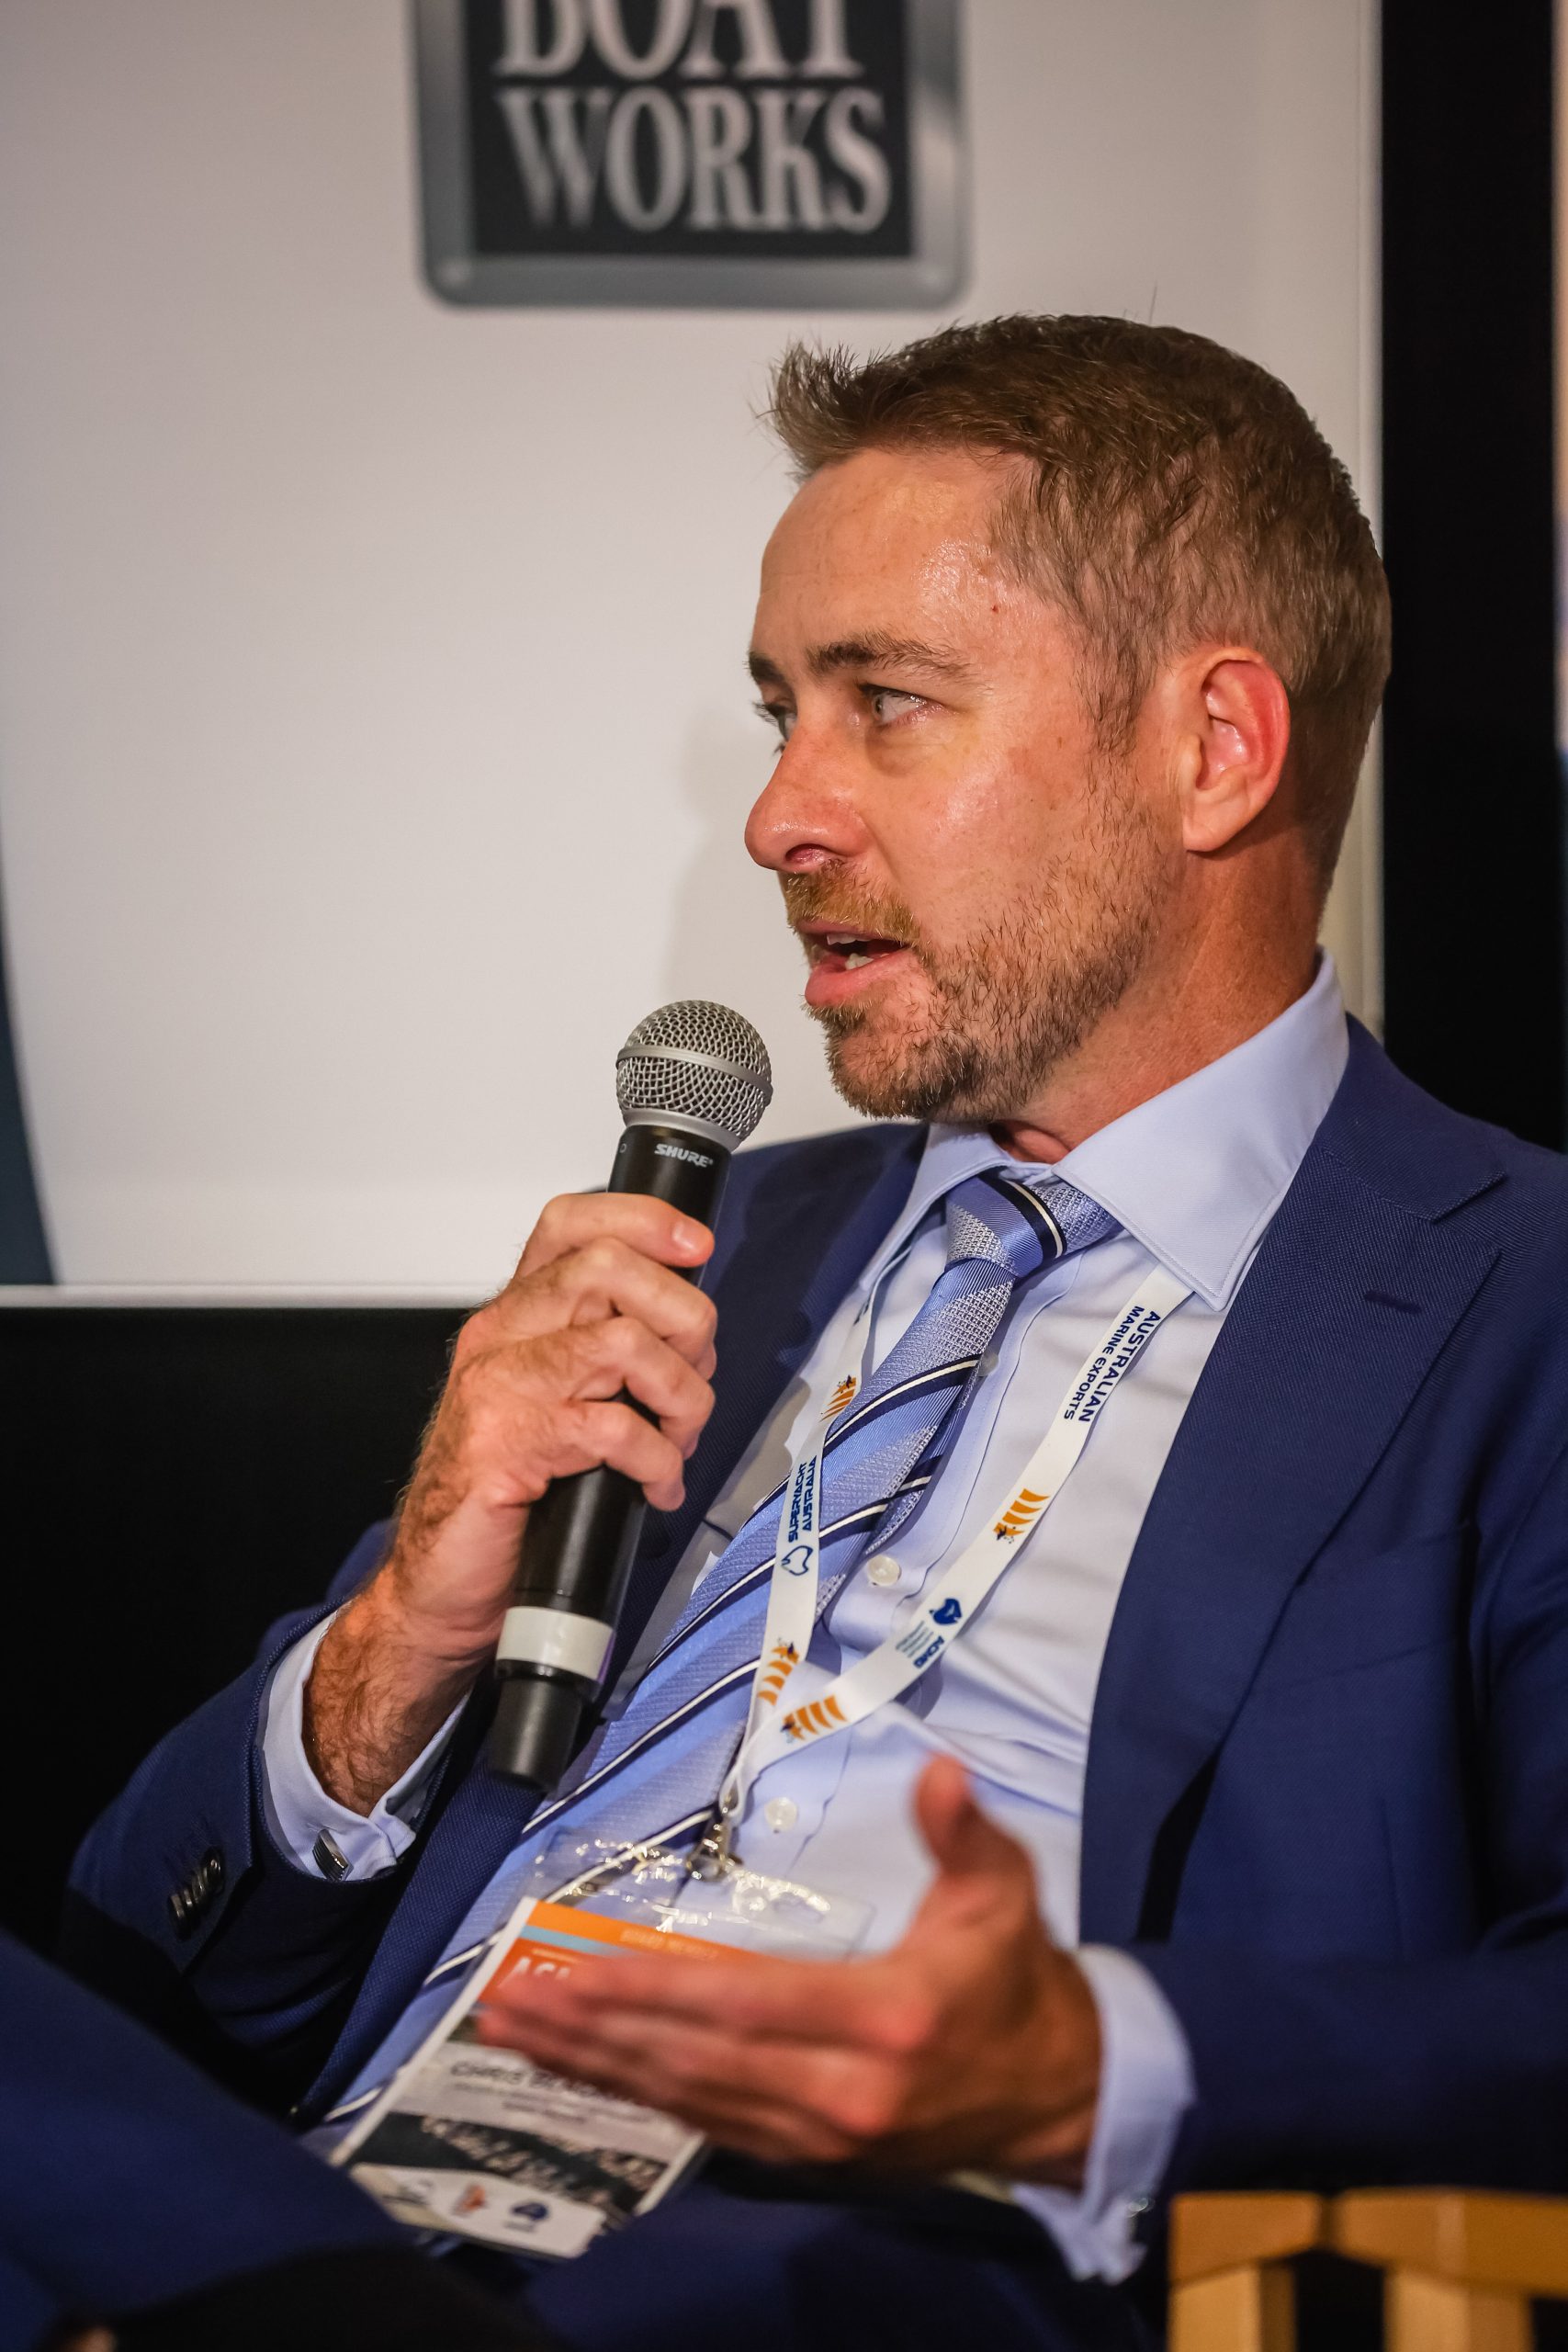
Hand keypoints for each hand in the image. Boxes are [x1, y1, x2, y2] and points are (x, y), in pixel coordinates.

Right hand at [305, 1195, 716, 1811]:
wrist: (439, 1586)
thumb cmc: (505, 1500)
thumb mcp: (559, 1403)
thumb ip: (604, 1355)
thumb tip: (690, 1331)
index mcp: (516, 1319)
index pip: (571, 1224)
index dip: (645, 1222)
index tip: (697, 1249)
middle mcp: (501, 1338)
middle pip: (611, 1269)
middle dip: (685, 1321)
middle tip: (695, 1376)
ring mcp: (499, 1388)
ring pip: (623, 1341)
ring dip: (680, 1394)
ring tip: (678, 1439)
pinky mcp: (505, 1445)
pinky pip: (613, 1425)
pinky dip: (656, 1459)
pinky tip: (655, 1485)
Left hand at [476, 1757, 1101, 2184]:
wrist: (1057, 2095)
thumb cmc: (1015, 1979)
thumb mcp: (1004, 1891)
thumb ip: (964, 1831)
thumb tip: (940, 1772)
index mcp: (884, 2020)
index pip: (747, 2005)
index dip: (658, 1991)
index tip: (580, 1971)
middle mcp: (841, 2093)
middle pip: (695, 2060)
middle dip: (595, 2031)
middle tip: (509, 2000)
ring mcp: (819, 2135)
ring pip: (688, 2100)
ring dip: (596, 2066)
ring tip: (520, 2030)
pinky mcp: (807, 2154)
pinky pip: (706, 2123)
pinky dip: (638, 2094)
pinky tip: (586, 2068)